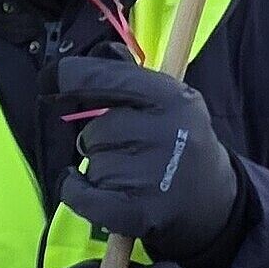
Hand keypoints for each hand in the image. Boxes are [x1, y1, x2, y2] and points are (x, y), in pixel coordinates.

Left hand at [47, 55, 239, 267]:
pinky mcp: (142, 212)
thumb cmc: (183, 143)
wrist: (219, 203)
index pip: (102, 78)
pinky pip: (82, 196)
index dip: (69, 77)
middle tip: (130, 151)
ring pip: (92, 164)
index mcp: (171, 97)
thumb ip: (132, 79)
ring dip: (100, 170)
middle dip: (101, 140)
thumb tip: (95, 55)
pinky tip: (85, 189)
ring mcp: (154, 175)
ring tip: (133, 176)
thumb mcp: (172, 102)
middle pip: (95, 129)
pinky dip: (75, 192)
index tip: (49, 81)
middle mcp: (165, 132)